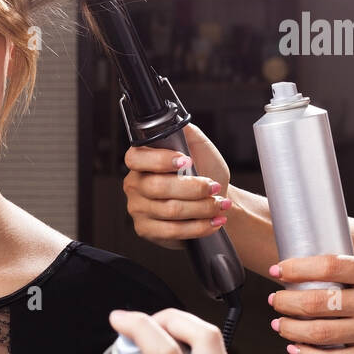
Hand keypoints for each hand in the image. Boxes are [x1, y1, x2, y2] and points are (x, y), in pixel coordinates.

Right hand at [122, 123, 232, 249]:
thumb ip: (186, 133)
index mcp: (140, 162)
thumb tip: (178, 123)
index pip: (136, 158)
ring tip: (219, 204)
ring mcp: (138, 209)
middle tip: (212, 186)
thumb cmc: (205, 172)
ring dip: (201, 208)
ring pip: (170, 210)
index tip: (186, 161)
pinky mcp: (146, 230)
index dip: (159, 160)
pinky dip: (198, 226)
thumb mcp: (199, 146)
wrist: (214, 199)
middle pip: (158, 187)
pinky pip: (172, 230)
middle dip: (193, 188)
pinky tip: (212, 221)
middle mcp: (134, 185)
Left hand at [268, 254, 353, 353]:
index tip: (277, 271)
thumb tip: (305, 272)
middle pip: (316, 302)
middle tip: (275, 300)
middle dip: (285, 302)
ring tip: (279, 324)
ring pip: (319, 332)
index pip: (329, 266)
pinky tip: (295, 350)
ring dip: (289, 329)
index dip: (296, 268)